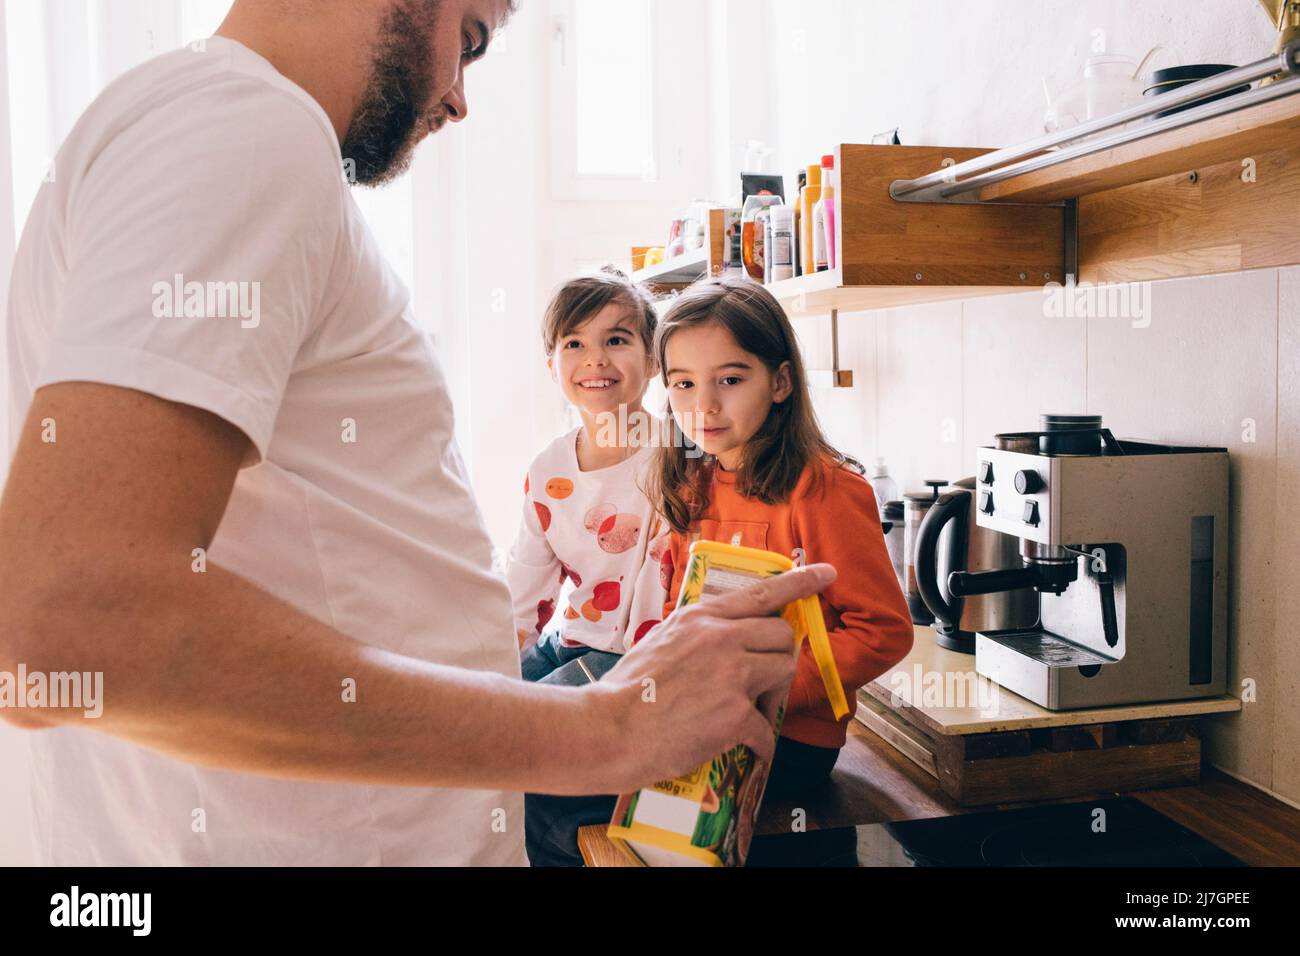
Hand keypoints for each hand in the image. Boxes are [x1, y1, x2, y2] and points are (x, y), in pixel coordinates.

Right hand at [588, 563, 836, 792]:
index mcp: (701, 618)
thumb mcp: (660, 641)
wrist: (608, 728)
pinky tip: (746, 750)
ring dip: (773, 695)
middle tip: (761, 681)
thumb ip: (695, 636)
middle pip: (781, 635)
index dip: (801, 582)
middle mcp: (721, 638)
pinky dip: (761, 743)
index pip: (763, 592)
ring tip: (749, 714)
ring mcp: (732, 675)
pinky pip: (767, 728)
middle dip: (779, 657)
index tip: (826, 573)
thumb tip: (717, 641)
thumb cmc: (626, 691)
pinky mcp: (736, 714)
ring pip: (783, 673)